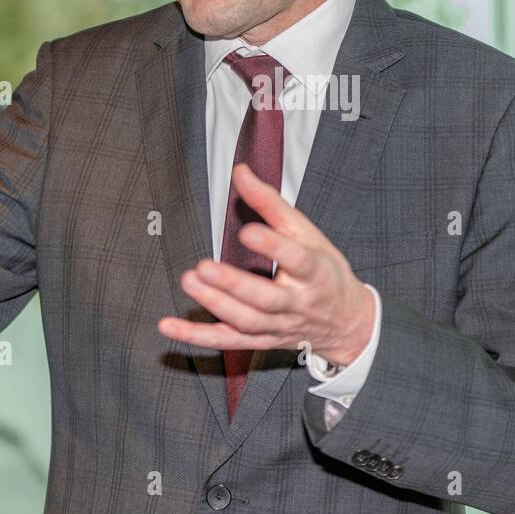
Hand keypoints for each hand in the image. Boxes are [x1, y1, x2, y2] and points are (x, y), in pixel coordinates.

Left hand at [157, 163, 376, 364]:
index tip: (247, 232)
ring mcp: (278, 326)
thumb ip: (271, 203)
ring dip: (215, 304)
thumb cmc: (324, 270)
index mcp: (315, 272)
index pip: (297, 260)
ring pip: (246, 321)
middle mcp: (297, 303)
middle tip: (204, 267)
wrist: (345, 321)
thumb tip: (240, 172)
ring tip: (190, 281)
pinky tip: (169, 326)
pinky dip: (197, 336)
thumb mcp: (307, 233)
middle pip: (266, 298)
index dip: (273, 247)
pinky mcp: (260, 341)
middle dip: (234, 285)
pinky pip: (227, 341)